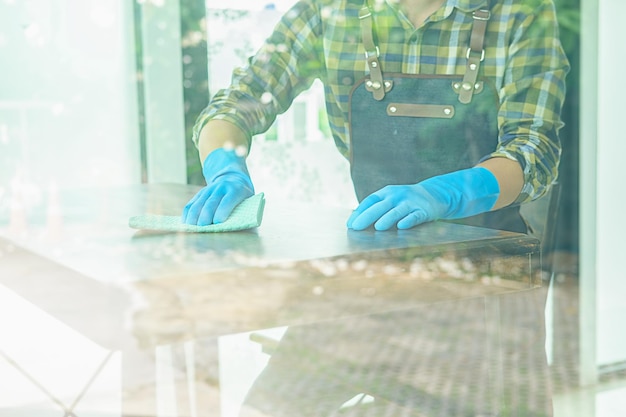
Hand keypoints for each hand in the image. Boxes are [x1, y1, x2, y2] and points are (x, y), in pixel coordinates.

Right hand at [182, 148, 253, 224]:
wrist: (233, 178)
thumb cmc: (243, 197)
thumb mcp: (249, 200)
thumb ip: (244, 211)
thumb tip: (236, 228)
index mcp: (235, 190)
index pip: (227, 200)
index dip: (222, 211)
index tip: (218, 222)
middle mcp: (220, 188)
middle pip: (210, 203)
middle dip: (206, 215)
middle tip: (203, 227)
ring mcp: (208, 190)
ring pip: (198, 203)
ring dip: (194, 216)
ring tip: (192, 228)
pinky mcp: (199, 194)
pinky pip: (190, 204)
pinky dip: (187, 214)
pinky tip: (186, 224)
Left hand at [347, 167, 499, 230]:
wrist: (435, 194)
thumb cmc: (406, 201)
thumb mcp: (391, 199)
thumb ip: (377, 209)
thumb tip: (356, 223)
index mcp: (387, 193)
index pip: (370, 201)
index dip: (360, 212)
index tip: (350, 224)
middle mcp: (397, 196)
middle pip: (380, 207)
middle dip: (367, 217)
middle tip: (356, 228)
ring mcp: (410, 202)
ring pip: (396, 211)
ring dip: (387, 219)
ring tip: (378, 228)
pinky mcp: (423, 210)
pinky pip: (414, 216)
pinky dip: (408, 220)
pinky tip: (401, 226)